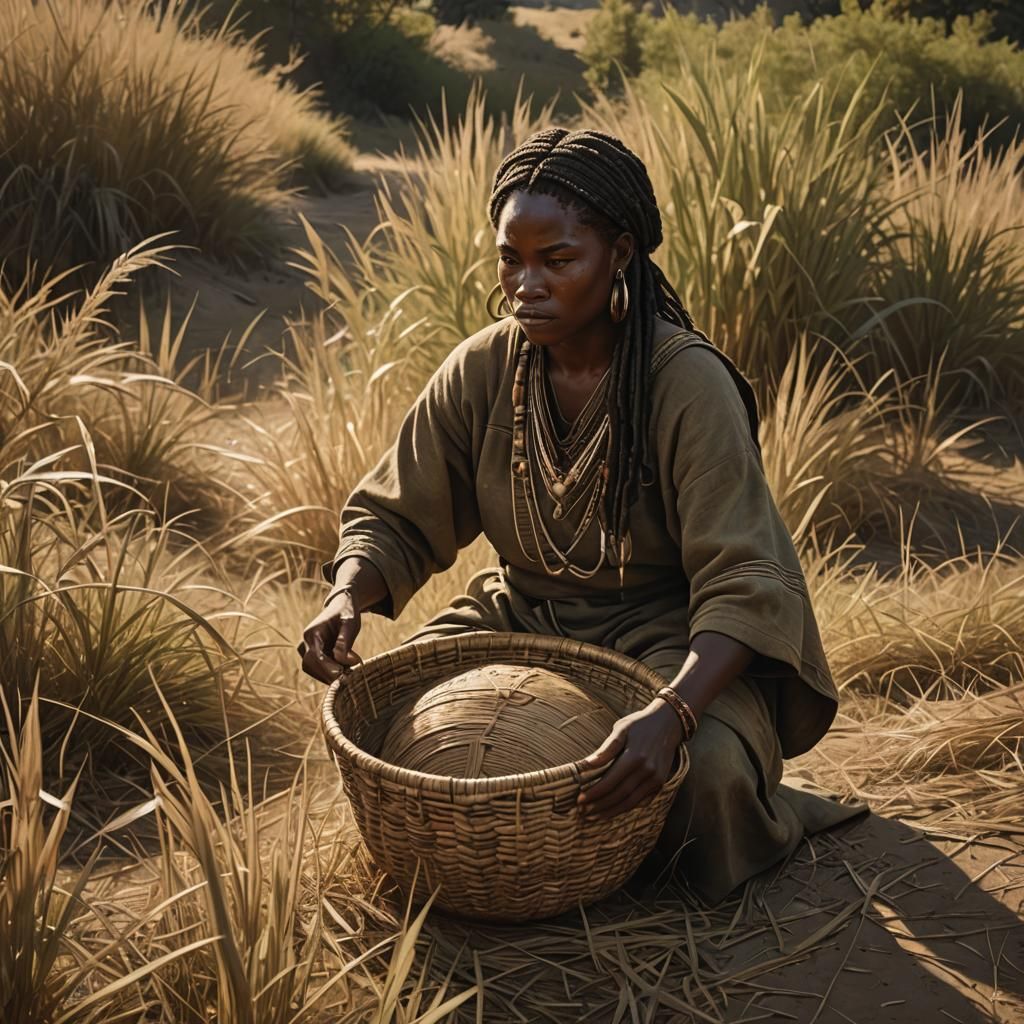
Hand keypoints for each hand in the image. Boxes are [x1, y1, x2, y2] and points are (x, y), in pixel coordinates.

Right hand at [299, 589, 361, 684]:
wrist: (342, 606)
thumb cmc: (347, 612)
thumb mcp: (350, 622)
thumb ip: (346, 641)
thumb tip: (344, 660)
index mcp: (312, 632)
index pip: (314, 656)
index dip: (326, 668)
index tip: (342, 673)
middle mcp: (305, 642)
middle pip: (309, 666)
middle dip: (328, 673)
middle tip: (348, 674)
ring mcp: (307, 649)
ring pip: (313, 670)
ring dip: (329, 674)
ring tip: (349, 668)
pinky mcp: (313, 654)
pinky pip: (318, 669)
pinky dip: (330, 672)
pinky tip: (345, 668)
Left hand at [576, 699, 683, 818]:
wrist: (669, 723)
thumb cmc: (640, 724)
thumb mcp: (621, 729)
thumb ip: (605, 749)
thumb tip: (586, 765)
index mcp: (635, 756)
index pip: (611, 781)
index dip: (595, 792)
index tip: (580, 799)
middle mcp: (647, 770)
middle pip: (620, 795)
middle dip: (599, 805)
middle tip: (583, 811)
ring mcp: (656, 779)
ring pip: (631, 802)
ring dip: (611, 811)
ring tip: (595, 816)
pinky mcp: (660, 783)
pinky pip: (642, 801)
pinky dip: (627, 807)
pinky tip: (613, 810)